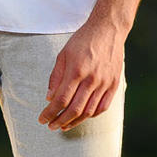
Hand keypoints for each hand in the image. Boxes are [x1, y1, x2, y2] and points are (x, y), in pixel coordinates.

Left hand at [38, 16, 123, 131]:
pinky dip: (91, 115)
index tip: (42, 119)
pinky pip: (103, 107)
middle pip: (74, 109)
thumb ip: (56, 77)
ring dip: (75, 121)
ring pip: (89, 111)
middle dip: (60, 121)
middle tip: (51, 126)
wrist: (108, 30)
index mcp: (76, 71)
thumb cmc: (82, 41)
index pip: (61, 99)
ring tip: (64, 125)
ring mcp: (104, 83)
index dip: (50, 112)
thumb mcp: (63, 54)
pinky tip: (82, 117)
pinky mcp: (114, 84)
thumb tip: (49, 98)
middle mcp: (91, 79)